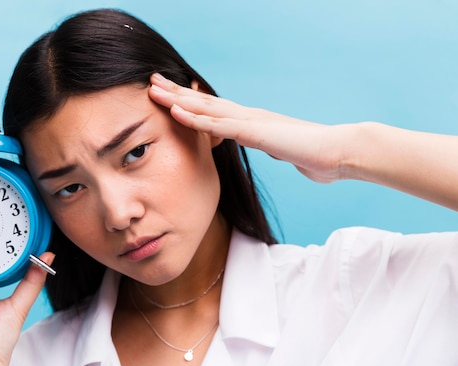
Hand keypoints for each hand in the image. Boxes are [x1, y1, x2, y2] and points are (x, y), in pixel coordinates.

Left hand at [148, 73, 354, 183]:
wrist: (340, 153)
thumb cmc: (316, 156)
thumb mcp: (284, 152)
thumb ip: (271, 148)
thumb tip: (269, 149)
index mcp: (252, 122)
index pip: (215, 110)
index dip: (189, 102)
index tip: (167, 95)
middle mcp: (248, 117)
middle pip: (205, 103)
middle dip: (176, 93)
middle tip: (152, 82)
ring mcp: (251, 122)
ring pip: (207, 108)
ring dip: (178, 100)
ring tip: (154, 90)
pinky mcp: (256, 133)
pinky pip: (219, 125)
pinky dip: (196, 118)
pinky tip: (177, 112)